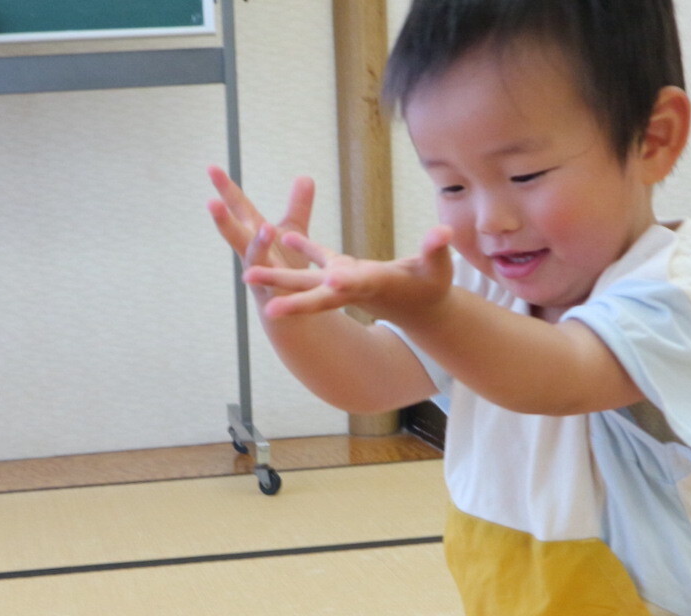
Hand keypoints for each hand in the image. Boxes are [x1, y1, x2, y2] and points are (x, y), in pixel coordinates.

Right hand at [206, 167, 316, 307]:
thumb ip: (297, 206)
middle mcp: (253, 253)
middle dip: (223, 218)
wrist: (292, 308)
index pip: (239, 208)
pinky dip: (274, 280)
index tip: (211, 168)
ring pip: (255, 259)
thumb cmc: (287, 267)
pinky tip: (275, 275)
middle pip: (236, 233)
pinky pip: (274, 285)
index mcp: (256, 234)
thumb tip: (304, 176)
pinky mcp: (274, 293)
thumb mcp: (294, 232)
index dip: (226, 189)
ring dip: (258, 244)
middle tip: (211, 202)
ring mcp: (260, 274)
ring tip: (264, 227)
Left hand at [243, 226, 455, 322]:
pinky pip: (318, 260)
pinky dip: (301, 249)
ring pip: (306, 283)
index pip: (359, 284)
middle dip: (294, 301)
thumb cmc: (432, 286)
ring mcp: (344, 283)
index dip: (346, 281)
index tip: (332, 278)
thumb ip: (436, 249)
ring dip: (278, 280)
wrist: (420, 306)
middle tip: (268, 308)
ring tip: (248, 276)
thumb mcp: (439, 268)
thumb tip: (443, 232)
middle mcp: (353, 289)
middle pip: (320, 298)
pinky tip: (281, 235)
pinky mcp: (343, 272)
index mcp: (376, 286)